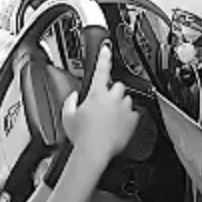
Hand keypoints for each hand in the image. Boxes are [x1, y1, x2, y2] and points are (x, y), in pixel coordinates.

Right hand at [61, 42, 139, 162]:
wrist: (95, 152)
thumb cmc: (81, 136)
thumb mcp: (67, 116)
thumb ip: (71, 101)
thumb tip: (74, 97)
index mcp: (97, 93)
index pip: (101, 69)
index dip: (104, 56)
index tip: (107, 48)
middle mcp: (113, 98)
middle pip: (116, 86)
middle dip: (111, 93)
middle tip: (103, 105)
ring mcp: (125, 108)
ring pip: (125, 99)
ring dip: (119, 105)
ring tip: (110, 120)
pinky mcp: (133, 120)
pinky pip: (133, 113)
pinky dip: (127, 118)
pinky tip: (117, 126)